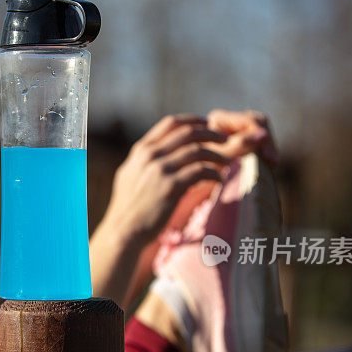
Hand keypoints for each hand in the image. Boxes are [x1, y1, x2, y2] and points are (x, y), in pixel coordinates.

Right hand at [122, 110, 278, 309]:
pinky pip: (201, 172)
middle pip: (188, 133)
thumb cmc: (129, 207)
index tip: (208, 124)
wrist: (124, 230)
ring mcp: (160, 170)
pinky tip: (220, 179)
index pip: (171, 123)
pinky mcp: (171, 187)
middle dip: (211, 134)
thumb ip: (145, 161)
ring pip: (197, 151)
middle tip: (226, 140)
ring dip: (217, 155)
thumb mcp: (130, 175)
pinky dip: (214, 173)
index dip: (193, 121)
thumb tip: (163, 152)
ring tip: (228, 162)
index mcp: (142, 150)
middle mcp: (150, 156)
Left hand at [205, 108, 277, 164]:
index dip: (261, 135)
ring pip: (263, 131)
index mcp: (219, 118)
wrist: (199, 178)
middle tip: (273, 161)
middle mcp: (230, 119)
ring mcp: (239, 127)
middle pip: (259, 122)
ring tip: (272, 162)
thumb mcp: (221, 156)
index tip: (268, 156)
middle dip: (267, 141)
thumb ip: (240, 145)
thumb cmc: (204, 167)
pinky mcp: (245, 137)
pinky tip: (270, 162)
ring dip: (269, 146)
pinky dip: (266, 150)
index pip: (249, 120)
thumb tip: (263, 135)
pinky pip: (262, 140)